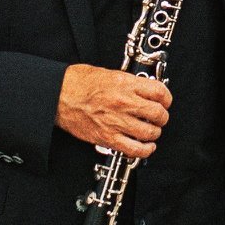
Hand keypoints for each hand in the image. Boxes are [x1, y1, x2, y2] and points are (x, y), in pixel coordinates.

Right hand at [57, 64, 171, 159]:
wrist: (57, 95)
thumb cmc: (78, 82)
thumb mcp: (109, 73)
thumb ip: (129, 82)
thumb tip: (144, 89)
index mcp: (125, 84)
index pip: (159, 92)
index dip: (166, 98)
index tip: (164, 101)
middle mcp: (124, 103)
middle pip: (158, 113)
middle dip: (162, 116)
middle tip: (159, 117)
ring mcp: (116, 121)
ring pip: (150, 132)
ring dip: (154, 133)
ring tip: (151, 130)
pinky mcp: (107, 138)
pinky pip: (134, 149)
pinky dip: (145, 150)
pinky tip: (147, 147)